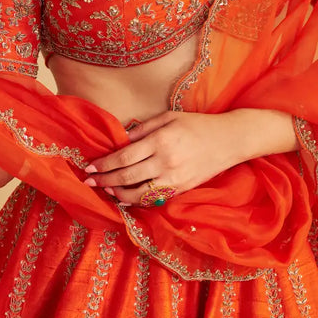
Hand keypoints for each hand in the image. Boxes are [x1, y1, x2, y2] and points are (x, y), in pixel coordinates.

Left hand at [83, 108, 296, 206]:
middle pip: (127, 177)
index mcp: (161, 141)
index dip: (104, 164)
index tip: (89, 166)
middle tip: (89, 181)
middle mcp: (166, 162)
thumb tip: (120, 140)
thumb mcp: (168, 117)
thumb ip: (143, 129)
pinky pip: (153, 198)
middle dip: (104, 180)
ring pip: (138, 194)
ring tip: (105, 190)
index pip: (124, 157)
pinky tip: (125, 197)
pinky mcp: (181, 189)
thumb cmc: (196, 124)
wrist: (229, 140)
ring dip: (117, 194)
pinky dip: (136, 200)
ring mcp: (174, 179)